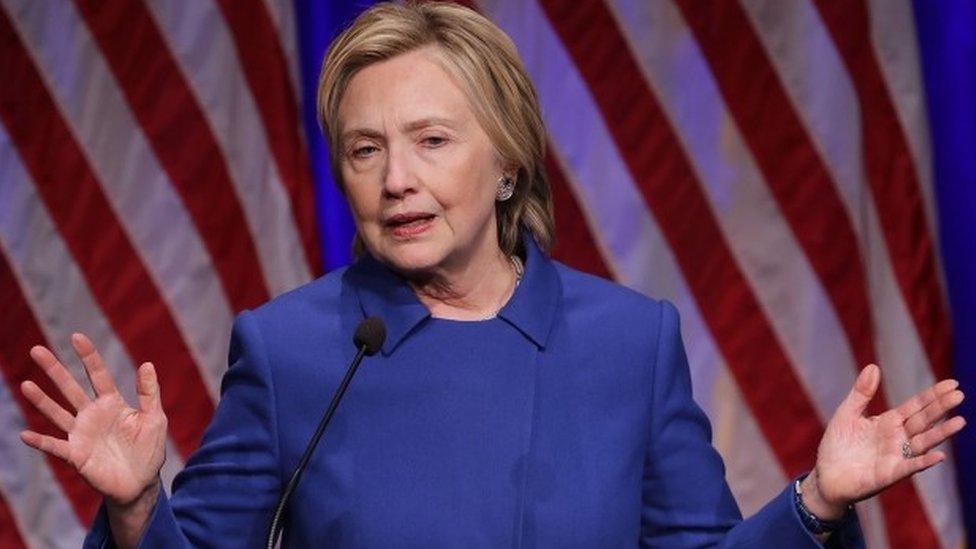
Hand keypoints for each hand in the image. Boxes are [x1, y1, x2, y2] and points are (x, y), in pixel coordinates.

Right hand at [19, 333, 167, 507]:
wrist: (140, 483)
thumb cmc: (148, 449)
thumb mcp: (154, 418)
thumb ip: (149, 393)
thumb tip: (147, 363)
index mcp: (112, 403)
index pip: (97, 375)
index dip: (88, 356)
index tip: (77, 337)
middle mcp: (92, 415)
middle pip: (70, 388)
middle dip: (55, 370)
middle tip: (37, 350)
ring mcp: (81, 434)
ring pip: (58, 413)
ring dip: (42, 400)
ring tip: (26, 385)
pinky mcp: (76, 455)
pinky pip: (56, 447)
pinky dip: (41, 442)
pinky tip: (25, 434)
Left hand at [802, 364, 965, 518]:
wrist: (825, 475)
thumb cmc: (838, 444)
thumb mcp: (848, 413)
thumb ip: (861, 392)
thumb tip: (873, 366)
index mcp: (888, 422)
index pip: (915, 406)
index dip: (933, 395)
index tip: (952, 384)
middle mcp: (898, 438)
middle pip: (923, 420)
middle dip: (940, 408)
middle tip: (960, 394)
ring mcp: (896, 456)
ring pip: (923, 442)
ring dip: (941, 433)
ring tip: (960, 421)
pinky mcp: (889, 474)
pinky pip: (909, 467)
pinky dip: (923, 462)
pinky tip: (939, 456)